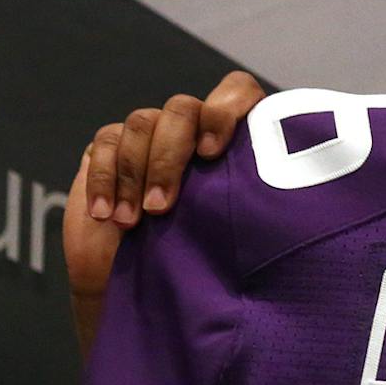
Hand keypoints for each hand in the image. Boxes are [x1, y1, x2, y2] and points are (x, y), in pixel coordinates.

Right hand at [64, 70, 268, 354]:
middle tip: (162, 209)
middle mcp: (194, 130)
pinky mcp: (110, 149)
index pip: (237, 91)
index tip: (212, 153)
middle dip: (169, 158)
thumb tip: (282, 208)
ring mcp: (151, 136)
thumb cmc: (201, 267)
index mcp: (235, 141)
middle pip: (182, 109)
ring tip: (131, 222)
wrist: (144, 293)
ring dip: (134, 173)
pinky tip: (105, 215)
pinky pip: (105, 142)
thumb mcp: (236, 239)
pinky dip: (103, 179)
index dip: (225, 110)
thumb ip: (252, 209)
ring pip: (141, 123)